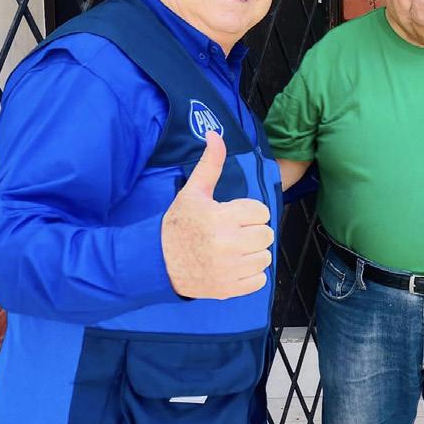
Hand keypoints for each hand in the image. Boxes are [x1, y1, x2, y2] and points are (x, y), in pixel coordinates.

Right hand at [161, 132, 274, 298]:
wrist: (156, 263)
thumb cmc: (178, 225)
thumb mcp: (193, 192)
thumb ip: (210, 164)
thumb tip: (215, 134)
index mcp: (221, 217)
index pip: (261, 212)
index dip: (249, 212)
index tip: (233, 215)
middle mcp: (227, 244)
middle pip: (267, 235)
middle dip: (253, 232)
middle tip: (234, 233)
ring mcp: (229, 269)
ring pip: (265, 257)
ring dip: (253, 254)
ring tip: (232, 250)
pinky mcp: (229, 289)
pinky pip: (260, 280)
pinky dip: (250, 275)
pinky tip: (232, 267)